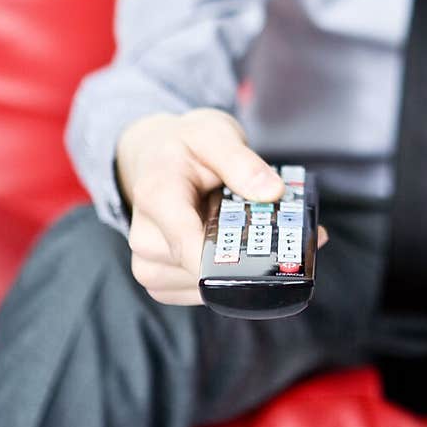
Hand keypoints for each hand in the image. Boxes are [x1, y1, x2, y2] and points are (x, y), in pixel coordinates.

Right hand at [116, 107, 328, 305]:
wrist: (156, 156)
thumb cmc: (184, 146)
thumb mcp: (214, 134)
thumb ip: (242, 162)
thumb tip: (272, 192)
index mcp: (156, 196)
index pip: (187, 243)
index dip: (227, 260)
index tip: (269, 255)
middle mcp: (145, 236)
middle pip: (199, 270)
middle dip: (244, 259)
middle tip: (282, 237)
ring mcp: (148, 262)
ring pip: (201, 287)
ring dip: (237, 272)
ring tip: (262, 241)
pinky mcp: (159, 278)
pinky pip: (198, 292)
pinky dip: (225, 279)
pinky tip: (241, 255)